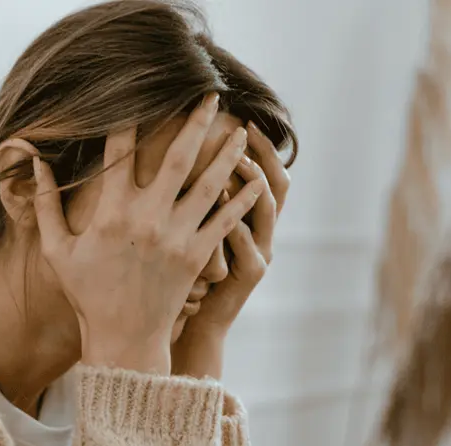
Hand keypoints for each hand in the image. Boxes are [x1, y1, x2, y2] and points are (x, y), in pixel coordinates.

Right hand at [32, 94, 264, 374]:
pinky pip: (225, 221)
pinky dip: (242, 200)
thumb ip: (44, 204)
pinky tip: (256, 180)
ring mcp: (176, 237)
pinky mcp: (197, 256)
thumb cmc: (88, 293)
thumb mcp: (57, 250)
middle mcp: (147, 218)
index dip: (130, 119)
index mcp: (111, 213)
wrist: (123, 339)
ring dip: (227, 154)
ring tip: (242, 130)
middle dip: (196, 122)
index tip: (140, 94)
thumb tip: (34, 162)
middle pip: (178, 157)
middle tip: (211, 95)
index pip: (120, 152)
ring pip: (209, 184)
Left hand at [171, 122, 288, 379]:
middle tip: (244, 129)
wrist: (190, 323)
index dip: (258, 145)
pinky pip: (249, 247)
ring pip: (266, 211)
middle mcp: (259, 230)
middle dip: (263, 154)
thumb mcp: (190, 232)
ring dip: (253, 184)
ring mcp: (258, 252)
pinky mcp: (249, 275)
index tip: (240, 117)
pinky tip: (224, 209)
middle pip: (275, 183)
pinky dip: (239, 228)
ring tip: (237, 162)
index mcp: (245, 216)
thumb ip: (189, 197)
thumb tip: (175, 151)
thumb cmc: (181, 276)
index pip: (260, 170)